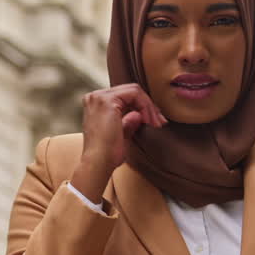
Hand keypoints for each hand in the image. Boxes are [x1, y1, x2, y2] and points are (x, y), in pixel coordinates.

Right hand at [72, 84, 166, 202]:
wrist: (99, 163)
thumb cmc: (107, 155)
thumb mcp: (120, 135)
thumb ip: (127, 122)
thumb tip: (138, 115)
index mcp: (95, 104)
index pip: (124, 97)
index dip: (142, 106)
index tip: (155, 121)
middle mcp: (95, 97)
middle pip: (130, 91)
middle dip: (148, 106)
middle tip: (160, 122)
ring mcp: (100, 97)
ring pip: (134, 91)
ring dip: (149, 107)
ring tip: (156, 124)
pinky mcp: (107, 100)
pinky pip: (135, 94)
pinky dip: (145, 106)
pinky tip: (148, 121)